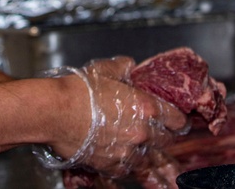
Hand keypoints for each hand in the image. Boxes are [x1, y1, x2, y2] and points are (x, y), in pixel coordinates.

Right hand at [37, 57, 187, 177]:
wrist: (56, 112)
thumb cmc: (79, 90)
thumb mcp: (105, 69)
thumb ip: (124, 67)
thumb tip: (130, 66)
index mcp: (146, 107)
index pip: (177, 120)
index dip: (178, 120)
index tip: (177, 121)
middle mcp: (142, 132)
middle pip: (165, 141)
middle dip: (163, 136)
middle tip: (158, 132)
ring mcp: (127, 151)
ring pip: (147, 157)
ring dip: (144, 151)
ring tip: (136, 145)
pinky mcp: (110, 165)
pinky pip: (126, 168)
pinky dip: (125, 163)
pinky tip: (119, 154)